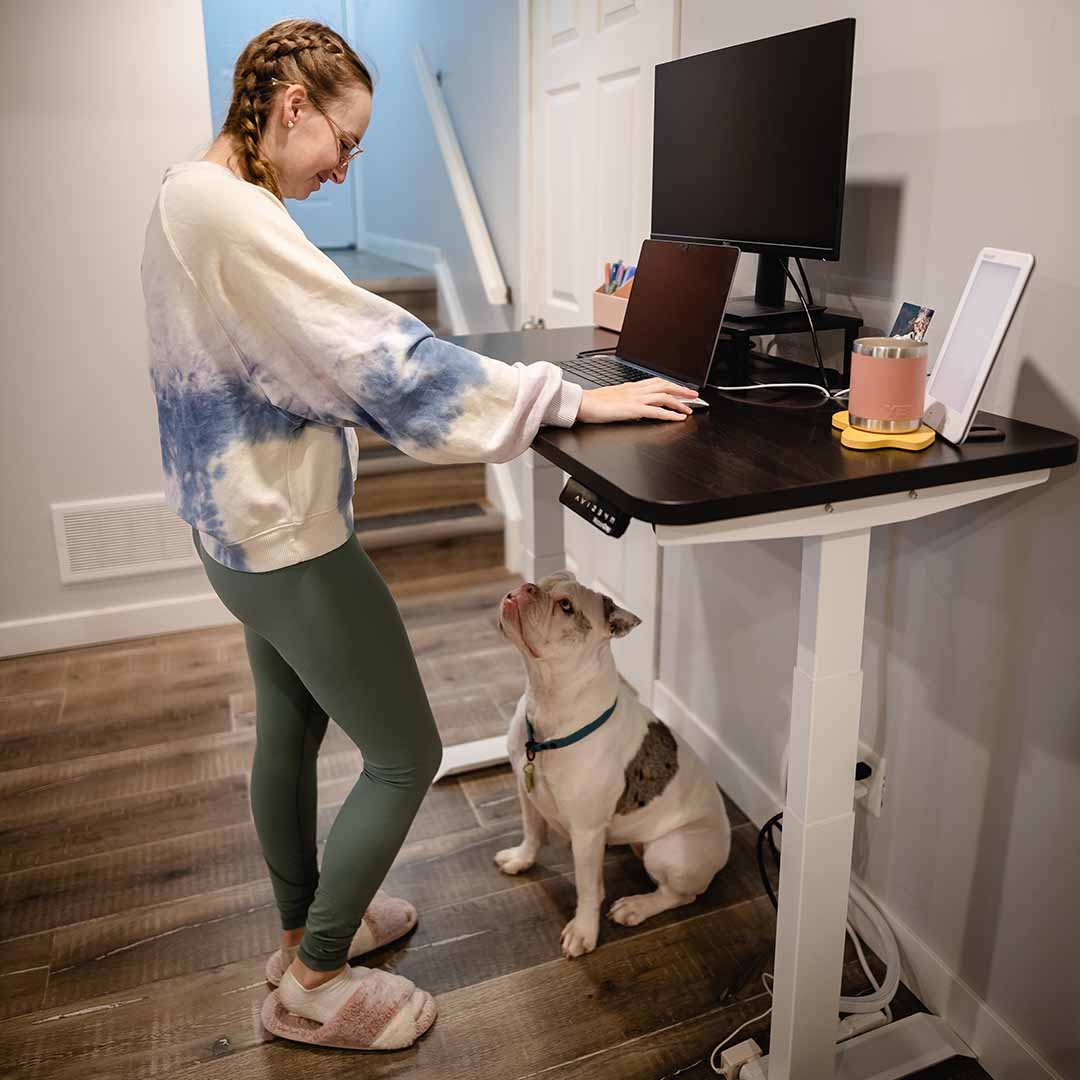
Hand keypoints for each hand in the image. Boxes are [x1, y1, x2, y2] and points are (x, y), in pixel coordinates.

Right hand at [576, 378, 697, 423]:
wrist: (583, 403)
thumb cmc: (594, 403)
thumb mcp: (614, 398)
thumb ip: (626, 401)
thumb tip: (635, 407)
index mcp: (631, 387)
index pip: (657, 382)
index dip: (671, 385)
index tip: (681, 389)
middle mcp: (636, 390)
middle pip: (665, 386)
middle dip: (681, 390)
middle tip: (694, 396)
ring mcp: (636, 399)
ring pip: (664, 397)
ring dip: (680, 403)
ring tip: (689, 409)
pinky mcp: (633, 409)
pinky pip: (657, 411)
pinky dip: (670, 414)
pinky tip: (678, 418)